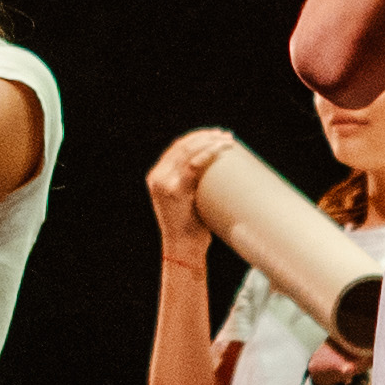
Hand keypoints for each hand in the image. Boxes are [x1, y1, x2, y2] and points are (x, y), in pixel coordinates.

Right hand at [146, 128, 227, 264]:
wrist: (184, 249)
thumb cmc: (193, 228)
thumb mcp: (189, 202)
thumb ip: (195, 186)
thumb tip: (220, 172)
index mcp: (158, 177)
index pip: (176, 148)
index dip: (196, 137)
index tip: (215, 134)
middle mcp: (157, 177)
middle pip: (182, 146)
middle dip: (205, 136)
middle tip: (225, 136)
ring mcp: (164, 183)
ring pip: (188, 152)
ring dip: (209, 142)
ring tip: (227, 140)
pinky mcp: (174, 190)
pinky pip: (193, 166)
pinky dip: (209, 154)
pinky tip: (221, 149)